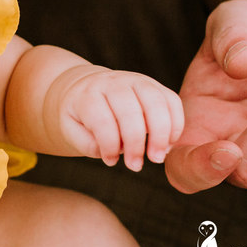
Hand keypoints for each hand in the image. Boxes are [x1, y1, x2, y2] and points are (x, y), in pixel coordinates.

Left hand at [57, 67, 184, 171]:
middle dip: (136, 142)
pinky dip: (175, 124)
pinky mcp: (155, 85)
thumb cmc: (80, 114)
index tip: (110, 161)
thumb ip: (87, 143)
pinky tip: (167, 144)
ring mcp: (136, 80)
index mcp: (88, 94)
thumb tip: (112, 154)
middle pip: (130, 110)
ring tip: (157, 158)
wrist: (86, 87)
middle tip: (136, 166)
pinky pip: (172, 101)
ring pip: (156, 102)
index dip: (109, 145)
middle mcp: (113, 83)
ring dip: (161, 134)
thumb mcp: (70, 129)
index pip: (102, 120)